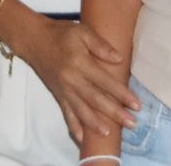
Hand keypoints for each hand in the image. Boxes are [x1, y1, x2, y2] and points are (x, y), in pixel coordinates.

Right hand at [20, 18, 135, 142]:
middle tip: (132, 123)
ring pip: (81, 110)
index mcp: (80, 63)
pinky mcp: (57, 95)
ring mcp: (63, 90)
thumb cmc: (60, 33)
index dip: (122, 94)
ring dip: (96, 123)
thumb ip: (100, 45)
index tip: (137, 104)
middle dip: (114, 113)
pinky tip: (82, 139)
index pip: (105, 82)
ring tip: (109, 133)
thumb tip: (119, 59)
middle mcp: (71, 80)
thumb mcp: (81, 31)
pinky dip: (74, 127)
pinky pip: (66, 114)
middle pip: (96, 100)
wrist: (33, 40)